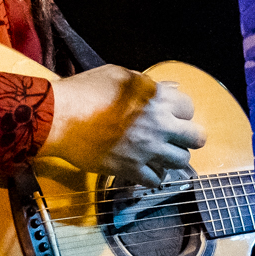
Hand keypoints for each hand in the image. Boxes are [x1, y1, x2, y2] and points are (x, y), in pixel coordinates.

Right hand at [43, 65, 205, 185]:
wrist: (58, 117)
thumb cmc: (85, 91)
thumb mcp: (119, 75)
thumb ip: (148, 83)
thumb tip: (171, 89)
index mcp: (156, 98)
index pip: (189, 108)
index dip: (181, 112)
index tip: (172, 116)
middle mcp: (157, 124)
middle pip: (196, 138)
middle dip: (188, 138)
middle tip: (176, 139)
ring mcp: (146, 148)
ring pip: (180, 162)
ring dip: (172, 158)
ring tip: (160, 155)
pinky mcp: (131, 168)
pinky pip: (156, 180)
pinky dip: (153, 177)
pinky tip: (145, 170)